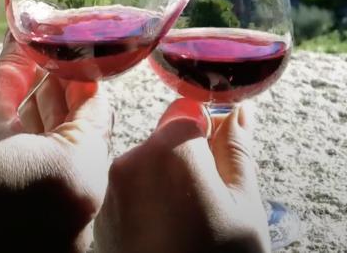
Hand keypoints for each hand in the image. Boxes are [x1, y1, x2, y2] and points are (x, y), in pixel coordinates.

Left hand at [93, 99, 269, 252]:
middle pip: (164, 140)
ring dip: (165, 184)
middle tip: (209, 204)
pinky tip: (165, 235)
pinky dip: (146, 205)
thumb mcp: (244, 205)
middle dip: (187, 161)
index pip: (188, 112)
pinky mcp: (102, 216)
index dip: (209, 132)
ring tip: (187, 225)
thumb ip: (236, 150)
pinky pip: (129, 193)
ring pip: (146, 167)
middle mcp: (131, 160)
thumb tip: (237, 112)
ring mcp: (111, 190)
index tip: (219, 160)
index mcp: (170, 150)